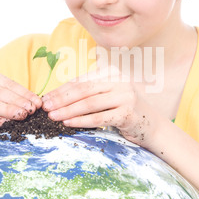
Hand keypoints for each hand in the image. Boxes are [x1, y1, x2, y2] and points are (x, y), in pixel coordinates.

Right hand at [0, 67, 41, 130]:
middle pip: (0, 93)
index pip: (8, 84)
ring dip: (8, 110)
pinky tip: (5, 123)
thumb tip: (31, 102)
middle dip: (18, 102)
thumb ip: (7, 93)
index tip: (37, 102)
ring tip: (22, 115)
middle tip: (32, 109)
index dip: (24, 93)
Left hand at [42, 69, 156, 146]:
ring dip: (68, 110)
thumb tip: (57, 97)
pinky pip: (99, 117)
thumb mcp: (108, 96)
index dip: (62, 89)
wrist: (152, 126)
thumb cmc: (125, 110)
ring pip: (90, 103)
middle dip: (62, 99)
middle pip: (84, 89)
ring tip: (53, 116)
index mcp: (112, 72)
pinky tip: (69, 124)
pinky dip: (81, 121)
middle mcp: (120, 80)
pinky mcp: (128, 113)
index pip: (82, 80)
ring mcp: (126, 96)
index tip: (46, 98)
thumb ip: (90, 92)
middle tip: (45, 107)